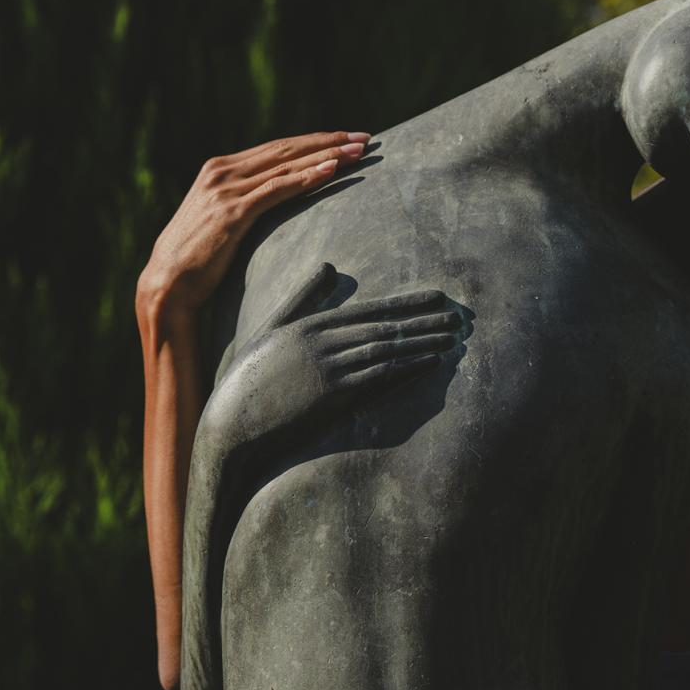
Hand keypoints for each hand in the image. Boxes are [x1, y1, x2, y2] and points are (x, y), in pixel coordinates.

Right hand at [136, 130, 369, 320]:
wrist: (167, 284)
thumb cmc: (196, 259)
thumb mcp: (219, 220)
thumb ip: (241, 203)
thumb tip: (272, 203)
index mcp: (219, 169)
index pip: (276, 148)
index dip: (313, 141)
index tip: (345, 137)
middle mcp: (222, 172)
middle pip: (286, 149)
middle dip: (328, 141)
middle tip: (364, 137)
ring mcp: (226, 190)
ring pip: (287, 165)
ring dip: (327, 155)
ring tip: (358, 151)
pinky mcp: (233, 212)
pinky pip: (278, 189)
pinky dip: (307, 178)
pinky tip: (332, 170)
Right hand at [206, 264, 460, 448]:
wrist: (231, 423)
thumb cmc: (249, 377)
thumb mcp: (274, 328)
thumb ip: (303, 297)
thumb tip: (329, 266)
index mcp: (311, 325)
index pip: (369, 310)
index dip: (407, 303)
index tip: (436, 297)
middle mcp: (323, 343)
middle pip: (385, 328)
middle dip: (424, 321)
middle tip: (458, 316)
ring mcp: (329, 370)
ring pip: (387, 351)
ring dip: (422, 344)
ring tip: (452, 339)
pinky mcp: (332, 398)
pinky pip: (379, 379)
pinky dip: (408, 368)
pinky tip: (430, 363)